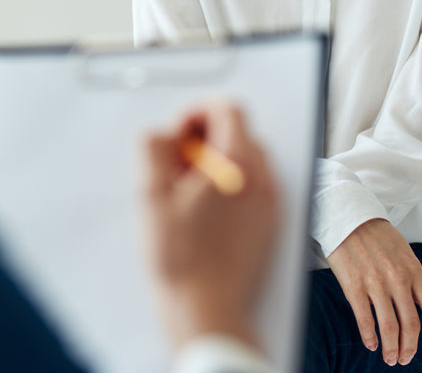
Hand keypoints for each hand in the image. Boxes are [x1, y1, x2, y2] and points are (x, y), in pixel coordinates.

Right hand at [142, 104, 278, 352]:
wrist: (208, 312)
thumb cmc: (182, 261)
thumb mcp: (151, 195)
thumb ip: (153, 148)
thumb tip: (163, 135)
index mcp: (238, 165)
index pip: (227, 109)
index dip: (196, 112)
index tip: (178, 134)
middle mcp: (263, 179)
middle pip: (238, 131)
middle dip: (204, 138)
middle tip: (176, 166)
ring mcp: (270, 202)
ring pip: (245, 159)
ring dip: (216, 161)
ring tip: (186, 192)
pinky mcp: (269, 223)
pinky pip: (252, 185)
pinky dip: (229, 184)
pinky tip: (203, 212)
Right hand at [326, 218, 421, 365]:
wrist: (348, 217)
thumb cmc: (376, 236)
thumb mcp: (404, 254)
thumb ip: (412, 278)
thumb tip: (418, 307)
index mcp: (415, 271)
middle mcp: (399, 279)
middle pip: (411, 324)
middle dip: (410, 347)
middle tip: (405, 359)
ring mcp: (376, 283)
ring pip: (389, 326)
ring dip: (391, 347)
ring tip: (390, 358)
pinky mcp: (354, 285)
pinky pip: (365, 319)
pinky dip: (370, 336)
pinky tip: (371, 344)